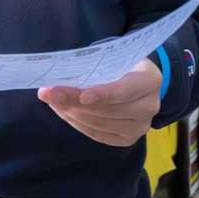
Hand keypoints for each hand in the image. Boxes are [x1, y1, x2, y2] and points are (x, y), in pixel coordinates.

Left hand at [40, 58, 161, 146]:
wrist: (138, 81)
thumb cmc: (123, 65)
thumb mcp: (115, 58)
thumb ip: (94, 67)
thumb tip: (59, 77)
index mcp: (150, 80)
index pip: (126, 90)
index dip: (104, 94)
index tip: (82, 95)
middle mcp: (149, 106)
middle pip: (108, 109)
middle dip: (74, 101)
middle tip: (49, 93)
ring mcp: (140, 126)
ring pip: (100, 123)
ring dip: (72, 112)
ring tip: (53, 101)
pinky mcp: (127, 139)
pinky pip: (98, 134)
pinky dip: (78, 123)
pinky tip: (65, 112)